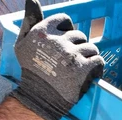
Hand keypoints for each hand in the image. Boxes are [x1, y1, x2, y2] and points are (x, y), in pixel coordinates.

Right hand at [9, 0, 104, 119]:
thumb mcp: (22, 42)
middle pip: (79, 35)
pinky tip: (91, 74)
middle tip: (71, 61)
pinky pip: (98, 61)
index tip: (64, 44)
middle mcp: (57, 41)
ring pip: (91, 48)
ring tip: (80, 69)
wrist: (38, 98)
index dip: (67, 32)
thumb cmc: (30, 70)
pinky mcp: (83, 69)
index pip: (65, 20)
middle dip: (78, 47)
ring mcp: (71, 55)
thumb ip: (30, 20)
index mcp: (43, 32)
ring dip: (88, 58)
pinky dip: (97, 68)